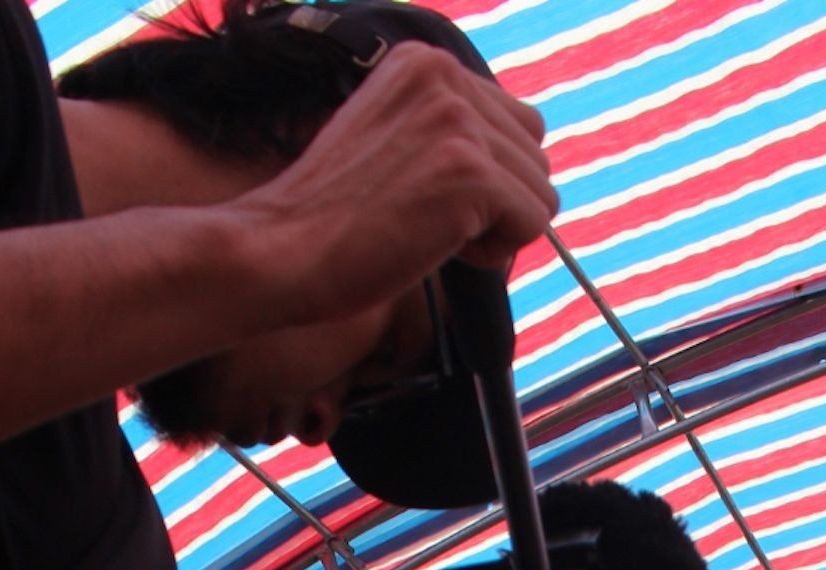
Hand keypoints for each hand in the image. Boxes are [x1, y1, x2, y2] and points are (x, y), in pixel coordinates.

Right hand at [231, 46, 556, 328]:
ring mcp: (458, 121)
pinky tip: (444, 246)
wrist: (285, 247)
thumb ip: (449, 133)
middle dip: (498, 201)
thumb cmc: (334, 215)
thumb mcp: (393, 140)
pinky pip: (534, 222)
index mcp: (425, 61)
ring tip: (431, 229)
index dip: (484, 176)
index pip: (513, 122)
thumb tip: (522, 164)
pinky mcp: (470, 171)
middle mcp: (445, 76)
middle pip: (535, 153)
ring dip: (498, 228)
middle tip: (430, 216)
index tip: (426, 192)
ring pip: (540, 191)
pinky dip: (499, 251)